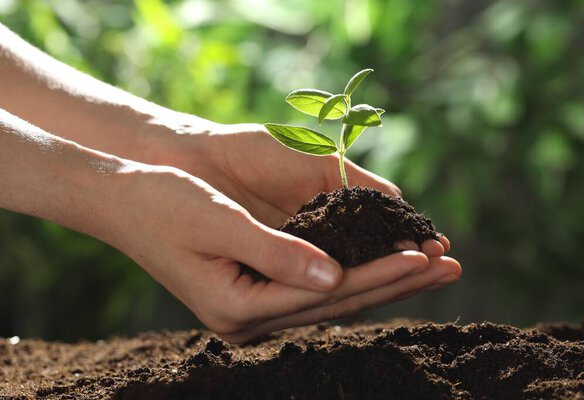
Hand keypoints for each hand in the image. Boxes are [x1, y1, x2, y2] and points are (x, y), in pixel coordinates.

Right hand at [117, 122, 460, 342]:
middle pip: (338, 302)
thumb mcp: (219, 224)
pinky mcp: (257, 289)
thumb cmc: (165, 204)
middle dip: (396, 283)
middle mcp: (249, 318)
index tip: (423, 256)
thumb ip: (277, 254)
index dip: (377, 275)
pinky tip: (385, 264)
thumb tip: (335, 276)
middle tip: (449, 266)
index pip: (325, 293)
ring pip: (334, 296)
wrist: (125, 199)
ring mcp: (254, 308)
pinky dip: (357, 272)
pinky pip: (319, 284)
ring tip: (431, 266)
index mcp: (238, 308)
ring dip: (384, 279)